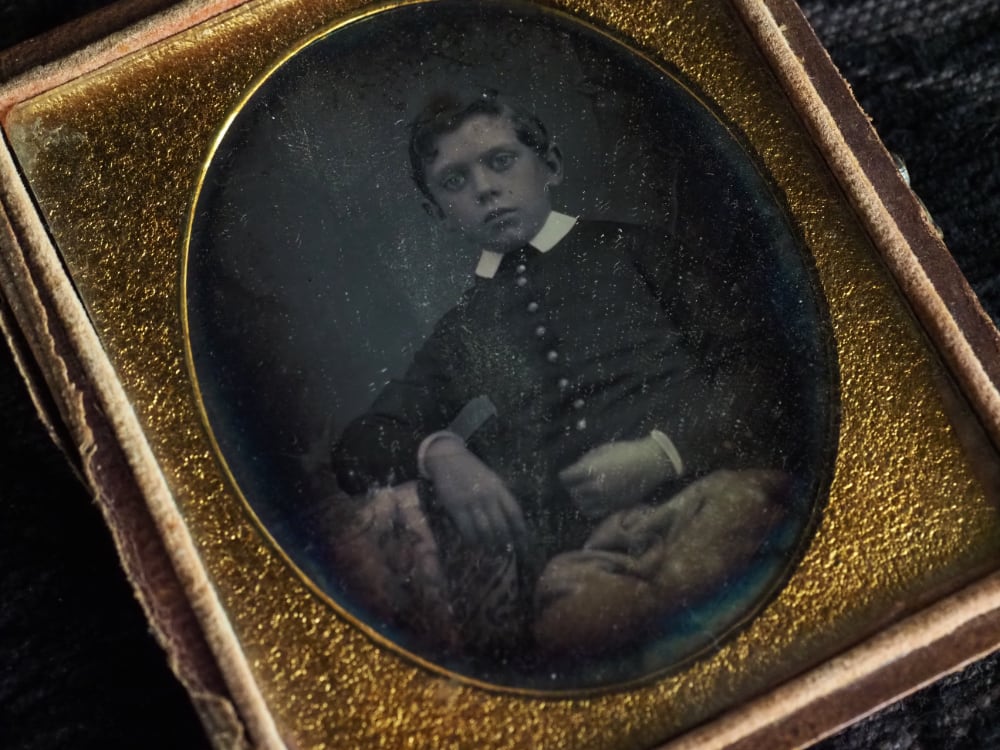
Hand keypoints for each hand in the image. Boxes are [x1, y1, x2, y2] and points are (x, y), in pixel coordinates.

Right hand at [422, 436, 526, 551]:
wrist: (447, 458)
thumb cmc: (472, 470)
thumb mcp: (491, 479)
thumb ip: (500, 496)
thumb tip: (511, 519)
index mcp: (499, 487)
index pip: (514, 512)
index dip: (521, 530)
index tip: (524, 543)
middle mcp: (487, 495)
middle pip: (500, 525)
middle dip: (505, 542)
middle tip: (507, 553)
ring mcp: (471, 501)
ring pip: (484, 529)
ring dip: (490, 544)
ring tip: (493, 553)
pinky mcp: (455, 506)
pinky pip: (466, 529)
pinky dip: (472, 540)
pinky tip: (475, 545)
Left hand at [558, 437, 674, 518]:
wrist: (650, 463)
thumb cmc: (626, 452)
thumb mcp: (601, 450)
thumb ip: (585, 461)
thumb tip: (574, 470)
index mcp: (589, 470)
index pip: (565, 478)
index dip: (566, 475)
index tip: (570, 474)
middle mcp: (594, 487)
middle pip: (573, 492)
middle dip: (573, 487)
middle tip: (578, 482)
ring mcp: (604, 498)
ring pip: (581, 504)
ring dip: (581, 498)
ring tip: (586, 492)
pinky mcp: (614, 506)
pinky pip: (594, 512)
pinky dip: (590, 508)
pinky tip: (594, 501)